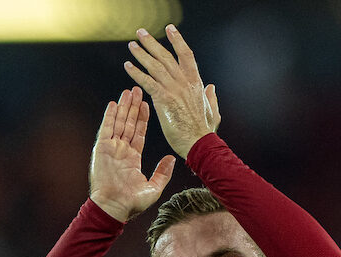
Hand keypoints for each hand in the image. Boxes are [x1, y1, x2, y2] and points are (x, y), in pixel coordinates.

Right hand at [89, 86, 176, 221]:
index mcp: (133, 158)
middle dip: (133, 107)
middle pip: (128, 124)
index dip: (143, 118)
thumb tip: (172, 159)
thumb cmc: (132, 203)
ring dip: (123, 107)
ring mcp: (111, 149)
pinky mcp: (101, 149)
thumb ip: (163, 172)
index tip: (147, 104)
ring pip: (118, 123)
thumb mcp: (153, 187)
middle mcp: (121, 151)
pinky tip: (113, 104)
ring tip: (128, 92)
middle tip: (138, 90)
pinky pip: (106, 129)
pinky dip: (109, 116)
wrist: (114, 207)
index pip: (139, 133)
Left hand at [124, 24, 220, 158]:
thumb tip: (211, 87)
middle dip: (152, 43)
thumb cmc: (205, 131)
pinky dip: (136, 73)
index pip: (186, 55)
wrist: (200, 143)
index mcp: (196, 83)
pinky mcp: (163, 100)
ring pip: (155, 66)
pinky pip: (147, 82)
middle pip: (166, 56)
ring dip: (141, 54)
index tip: (170, 29)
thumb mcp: (213, 111)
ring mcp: (174, 89)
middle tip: (141, 33)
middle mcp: (184, 82)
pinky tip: (127, 66)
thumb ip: (211, 97)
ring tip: (132, 45)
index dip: (177, 40)